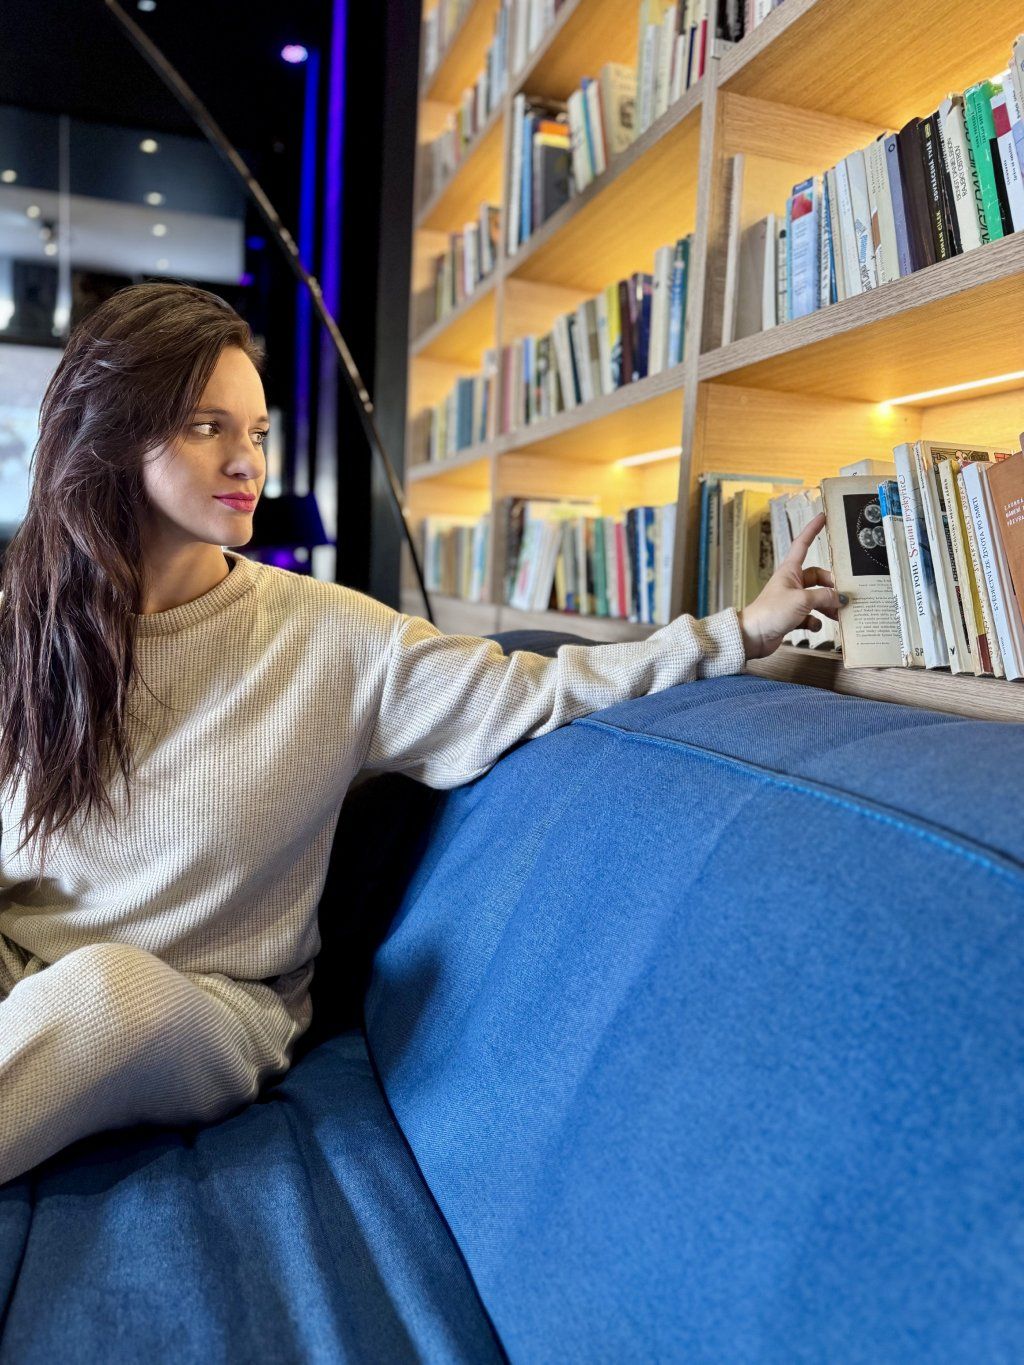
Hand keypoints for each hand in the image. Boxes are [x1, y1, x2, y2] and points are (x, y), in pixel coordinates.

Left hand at [736, 511, 843, 660]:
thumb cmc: (770, 612)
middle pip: (818, 577)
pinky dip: (815, 621)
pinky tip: (815, 627)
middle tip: (843, 596)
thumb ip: (825, 596)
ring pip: (816, 598)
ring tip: (838, 615)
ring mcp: (791, 600)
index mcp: (790, 571)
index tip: (822, 517)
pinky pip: (810, 616)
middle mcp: (791, 583)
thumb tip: (841, 598)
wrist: (752, 636)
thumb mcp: (802, 600)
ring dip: (828, 606)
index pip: (803, 544)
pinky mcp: (791, 617)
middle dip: (831, 586)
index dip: (812, 529)